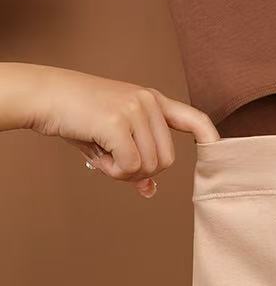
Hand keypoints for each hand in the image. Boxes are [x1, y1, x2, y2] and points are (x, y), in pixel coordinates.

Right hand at [0, 63, 218, 197]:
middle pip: (167, 160)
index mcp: (154, 101)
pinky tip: (97, 153)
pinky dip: (113, 171)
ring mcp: (135, 109)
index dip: (209, 136)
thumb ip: (136, 159)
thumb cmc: (80, 118)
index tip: (219, 150)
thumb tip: (150, 189)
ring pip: (149, 165)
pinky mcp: (118, 121)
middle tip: (114, 161)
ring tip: (103, 152)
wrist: (46, 96)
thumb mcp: (112, 138)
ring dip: (124, 172)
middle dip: (141, 171)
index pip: (193, 118)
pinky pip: (131, 166)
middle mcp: (150, 102)